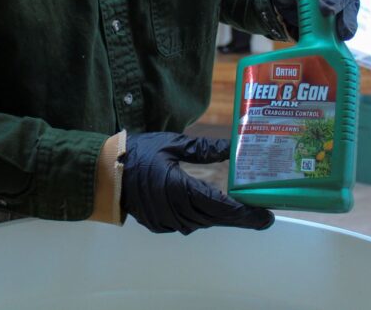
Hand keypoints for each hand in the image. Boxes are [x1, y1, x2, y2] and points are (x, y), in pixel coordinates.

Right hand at [119, 132, 273, 234]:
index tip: (265, 216)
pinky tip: (212, 209)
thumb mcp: (173, 144)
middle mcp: (176, 211)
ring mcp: (166, 221)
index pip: (221, 206)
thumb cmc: (138, 154)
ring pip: (203, 223)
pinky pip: (187, 224)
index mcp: (180, 190)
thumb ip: (203, 149)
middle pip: (216, 218)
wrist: (105, 173)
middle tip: (261, 215)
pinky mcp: (159, 225)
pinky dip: (202, 217)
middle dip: (240, 217)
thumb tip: (231, 146)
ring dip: (221, 217)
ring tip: (240, 210)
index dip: (245, 213)